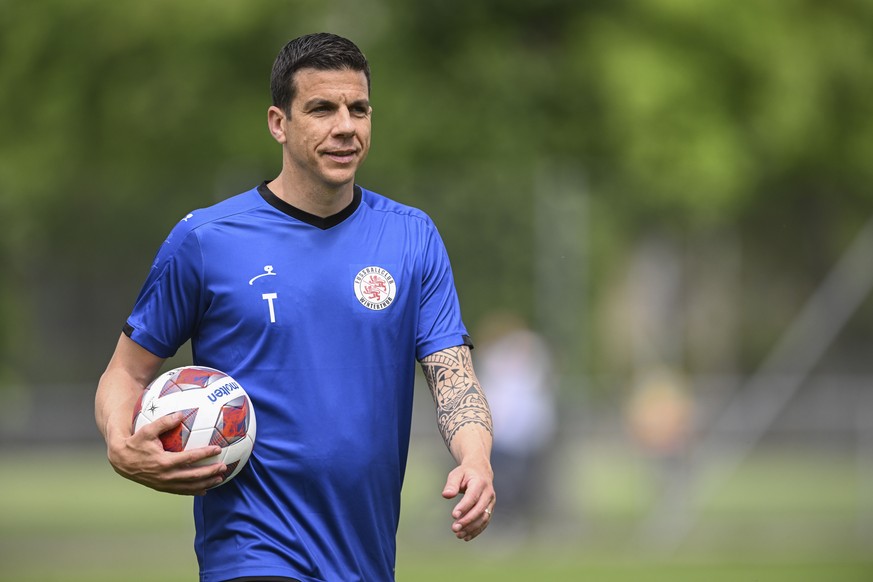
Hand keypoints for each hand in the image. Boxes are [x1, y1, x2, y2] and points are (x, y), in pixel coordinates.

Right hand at [107, 412, 226, 494]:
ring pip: (189, 486)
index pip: (189, 458)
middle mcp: (165, 475)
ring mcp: (164, 483)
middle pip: (193, 476)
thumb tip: (181, 413)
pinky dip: (193, 490)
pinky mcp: (162, 487)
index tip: (218, 449)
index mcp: (164, 461)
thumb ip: (164, 422)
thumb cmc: (136, 442)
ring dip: (205, 483)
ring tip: (220, 479)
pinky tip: (205, 489)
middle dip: (210, 472)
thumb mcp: (147, 430)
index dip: (205, 454)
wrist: (121, 461)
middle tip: (224, 467)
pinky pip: (181, 491)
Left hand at [441, 461, 495, 541]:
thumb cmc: (466, 473)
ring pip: (484, 518)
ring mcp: (491, 502)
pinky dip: (476, 530)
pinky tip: (466, 536)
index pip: (472, 496)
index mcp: (480, 482)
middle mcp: (488, 493)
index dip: (464, 507)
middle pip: (479, 509)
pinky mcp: (490, 509)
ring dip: (472, 528)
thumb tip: (446, 495)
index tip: (454, 515)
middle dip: (467, 520)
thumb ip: (451, 484)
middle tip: (454, 528)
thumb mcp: (457, 474)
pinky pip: (485, 522)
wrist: (480, 471)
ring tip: (458, 534)